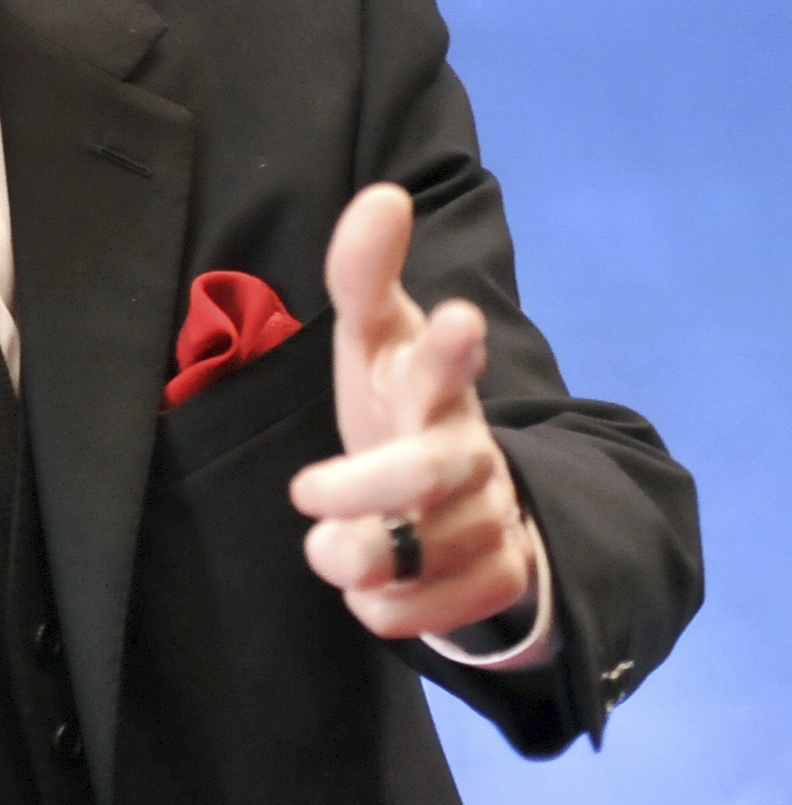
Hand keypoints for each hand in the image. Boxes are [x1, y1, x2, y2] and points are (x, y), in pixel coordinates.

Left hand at [289, 184, 538, 638]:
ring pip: (421, 549)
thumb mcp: (374, 340)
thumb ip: (363, 275)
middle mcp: (469, 448)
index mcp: (434, 384)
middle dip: (365, 486)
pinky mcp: (498, 576)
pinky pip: (431, 610)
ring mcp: (490, 514)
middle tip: (306, 492)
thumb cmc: (400, 403)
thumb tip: (383, 195)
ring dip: (358, 555)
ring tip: (333, 544)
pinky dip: (386, 609)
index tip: (456, 318)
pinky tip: (373, 588)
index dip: (448, 345)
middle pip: (431, 468)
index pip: (442, 359)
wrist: (457, 496)